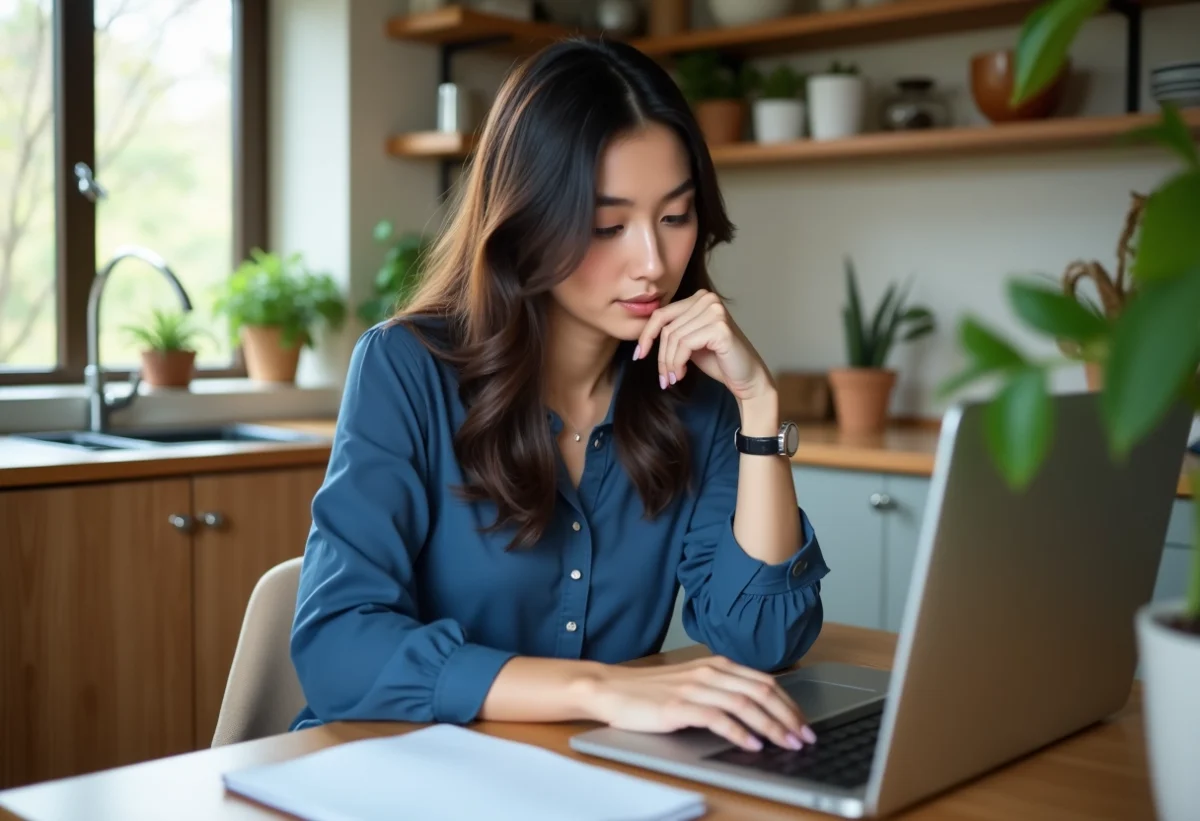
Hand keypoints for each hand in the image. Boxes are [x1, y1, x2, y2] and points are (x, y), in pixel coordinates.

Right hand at [580, 655, 816, 751]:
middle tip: (805, 737)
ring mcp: (693, 688)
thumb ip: (722, 690)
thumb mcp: (692, 683)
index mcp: (716, 665)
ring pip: (744, 704)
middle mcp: (709, 672)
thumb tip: (758, 711)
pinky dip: (739, 732)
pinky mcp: (678, 706)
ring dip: (771, 726)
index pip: (764, 682)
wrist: (611, 688)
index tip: (805, 723)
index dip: (789, 703)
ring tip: (787, 743)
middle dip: (788, 716)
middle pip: (761, 692)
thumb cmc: (650, 691)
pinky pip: (716, 718)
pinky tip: (752, 745)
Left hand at [632, 290, 771, 401]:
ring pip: (673, 338)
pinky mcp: (720, 328)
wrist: (746, 378)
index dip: (646, 336)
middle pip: (667, 328)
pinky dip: (678, 363)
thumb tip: (643, 335)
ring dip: (669, 363)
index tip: (638, 356)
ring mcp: (715, 311)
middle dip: (661, 356)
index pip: (661, 314)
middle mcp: (708, 299)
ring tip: (674, 378)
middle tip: (664, 378)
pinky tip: (681, 375)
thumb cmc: (718, 360)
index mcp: (700, 298)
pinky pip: (684, 345)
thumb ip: (673, 331)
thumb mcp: (689, 341)